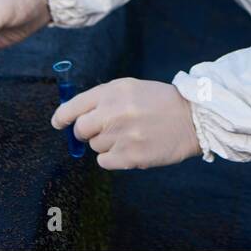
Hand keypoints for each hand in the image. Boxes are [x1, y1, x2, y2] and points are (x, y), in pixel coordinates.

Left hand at [52, 78, 201, 169]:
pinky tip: (130, 148)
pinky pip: (104, 162)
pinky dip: (113, 158)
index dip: (62, 117)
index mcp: (112, 91)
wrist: (192, 118)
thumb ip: (103, 99)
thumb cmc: (160, 102)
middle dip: (84, 133)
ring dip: (106, 143)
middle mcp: (113, 112)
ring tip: (129, 135)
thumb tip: (75, 117)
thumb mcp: (130, 89)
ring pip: (95, 146)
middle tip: (98, 132)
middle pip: (80, 129)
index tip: (59, 123)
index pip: (74, 106)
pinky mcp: (130, 156)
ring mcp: (121, 135)